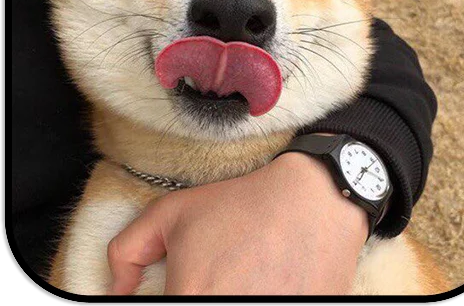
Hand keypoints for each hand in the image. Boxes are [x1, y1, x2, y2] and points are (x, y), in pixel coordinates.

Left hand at [107, 152, 368, 294]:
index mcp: (190, 299)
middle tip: (216, 274)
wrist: (311, 203)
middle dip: (198, 291)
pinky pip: (265, 305)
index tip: (183, 282)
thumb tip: (117, 291)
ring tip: (244, 275)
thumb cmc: (240, 205)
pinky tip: (265, 280)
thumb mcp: (172, 212)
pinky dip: (260, 293)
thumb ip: (126, 251)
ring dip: (233, 291)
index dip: (174, 292)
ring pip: (237, 305)